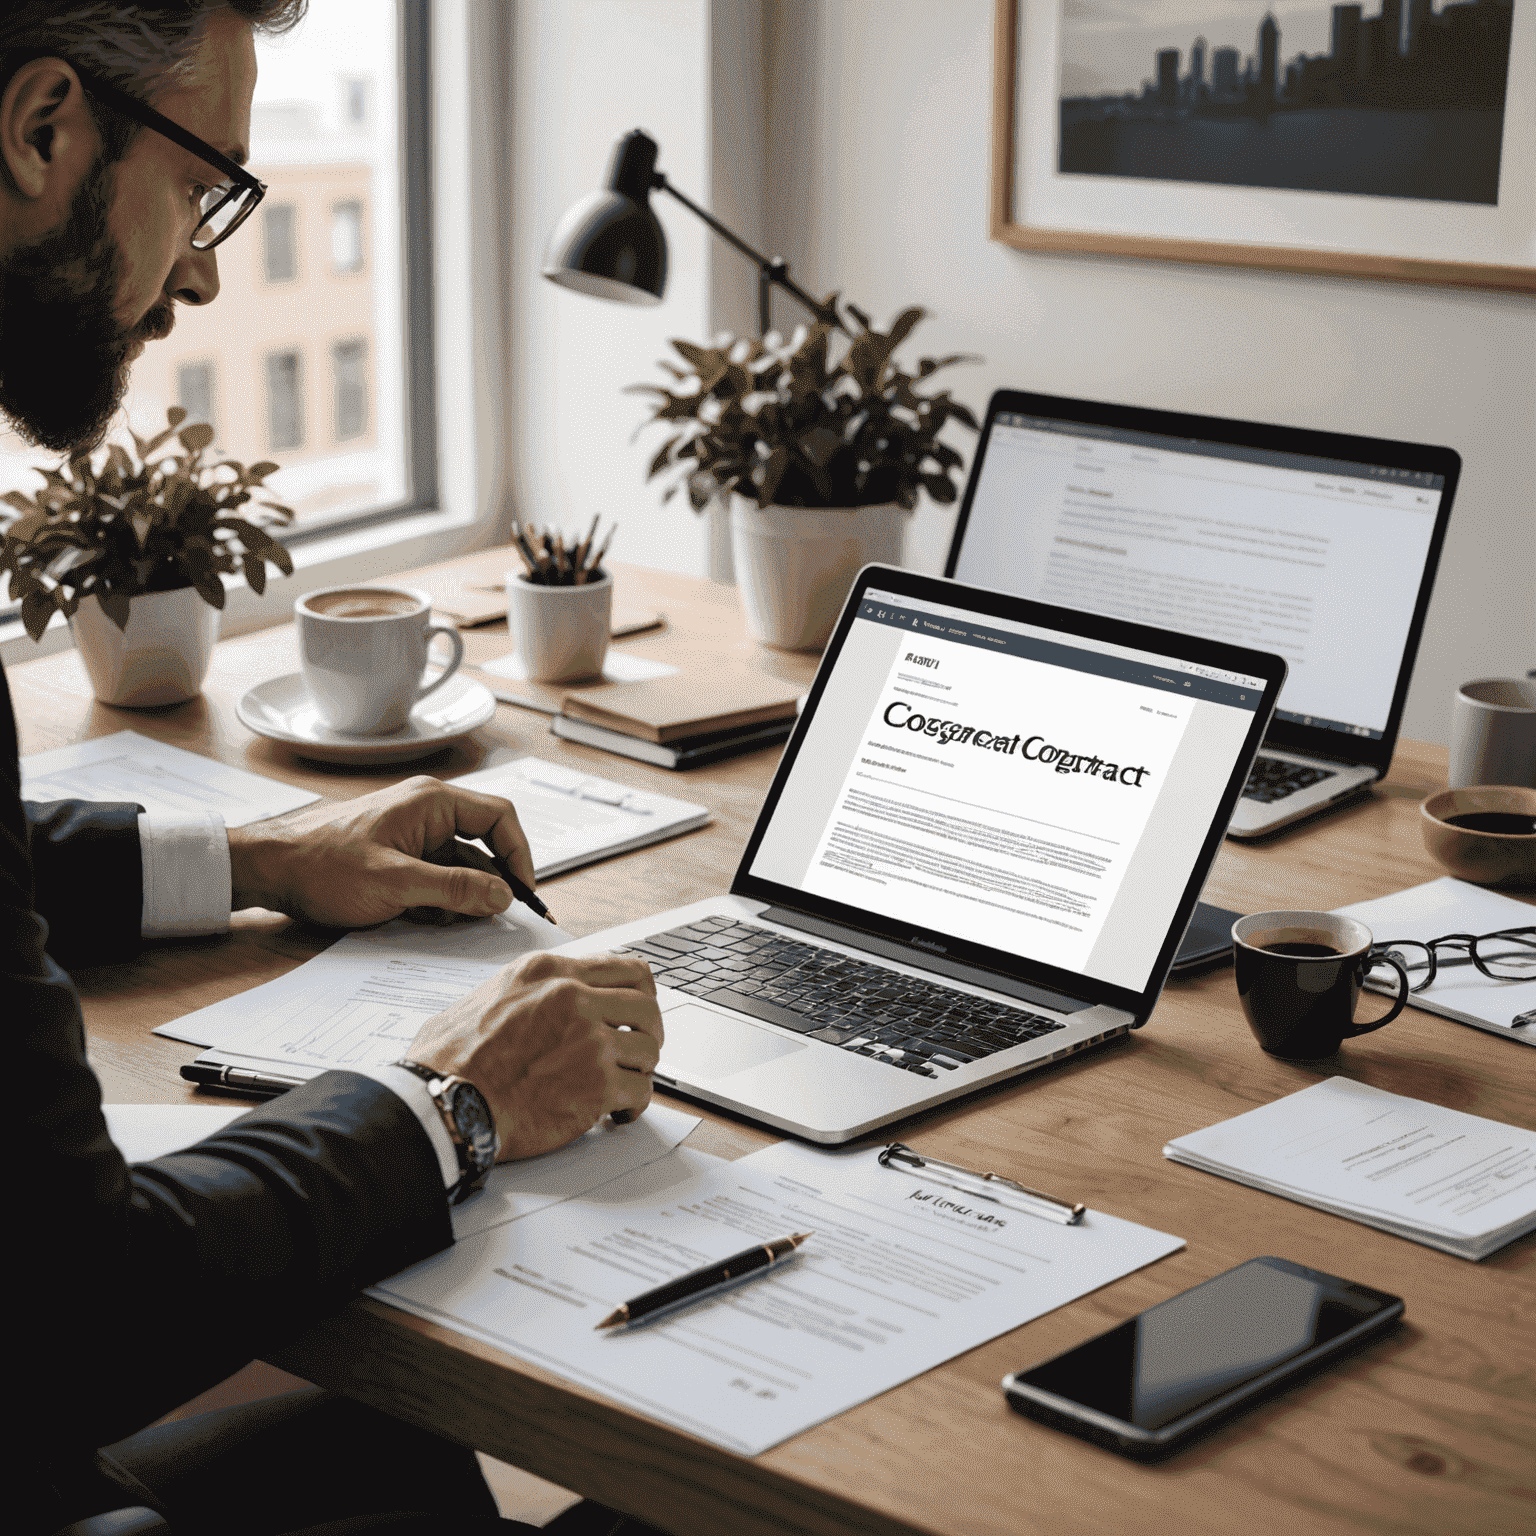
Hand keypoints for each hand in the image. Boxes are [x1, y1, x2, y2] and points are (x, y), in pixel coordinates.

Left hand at [227, 776, 536, 927]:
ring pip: (461, 865)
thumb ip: (455, 889)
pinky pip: (437, 877)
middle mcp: (427, 812)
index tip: (523, 894)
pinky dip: (442, 901)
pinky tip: (433, 923)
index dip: (519, 856)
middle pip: (484, 844)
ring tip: (461, 924)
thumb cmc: (322, 867)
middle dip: (493, 882)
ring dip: (465, 897)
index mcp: (432, 803)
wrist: (268, 870)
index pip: (499, 819)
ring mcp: (412, 834)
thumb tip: (503, 896)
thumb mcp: (395, 883)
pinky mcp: (399, 856)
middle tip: (504, 917)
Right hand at [407, 951, 661, 1158]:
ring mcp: (588, 1040)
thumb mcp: (484, 997)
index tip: (636, 1012)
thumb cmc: (449, 1061)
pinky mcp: (596, 1084)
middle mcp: (573, 998)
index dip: (639, 994)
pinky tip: (619, 1113)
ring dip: (641, 1070)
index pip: (625, 968)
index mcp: (548, 972)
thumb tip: (533, 998)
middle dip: (648, 1033)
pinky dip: (635, 1105)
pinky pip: (642, 1091)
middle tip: (637, 1052)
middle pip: (647, 1007)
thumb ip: (523, 991)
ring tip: (624, 1085)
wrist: (444, 1105)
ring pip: (649, 1049)